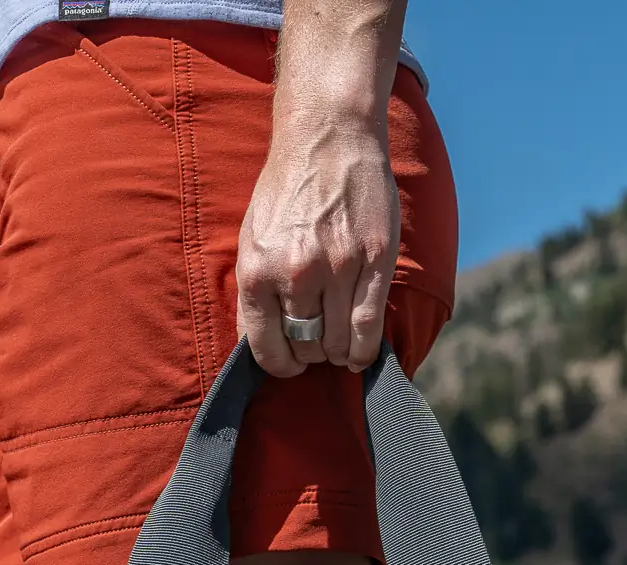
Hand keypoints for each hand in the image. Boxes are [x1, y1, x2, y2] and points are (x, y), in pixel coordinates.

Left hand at [235, 97, 399, 375]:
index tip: (290, 363)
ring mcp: (338, 268)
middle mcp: (295, 274)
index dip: (280, 364)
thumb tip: (260, 339)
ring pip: (338, 344)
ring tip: (340, 345)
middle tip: (318, 342)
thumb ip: (255, 288)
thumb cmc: (287, 188)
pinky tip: (361, 352)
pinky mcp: (374, 260)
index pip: (265, 348)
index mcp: (257, 270)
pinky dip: (365, 350)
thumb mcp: (253, 237)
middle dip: (311, 353)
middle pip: (305, 348)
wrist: (327, 137)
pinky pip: (369, 327)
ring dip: (339, 353)